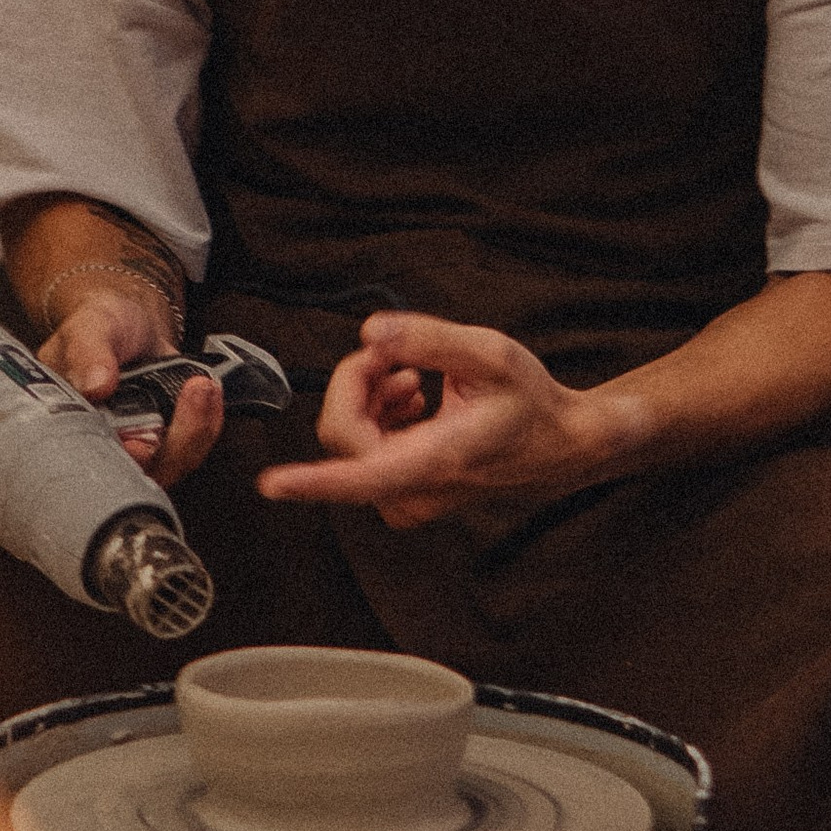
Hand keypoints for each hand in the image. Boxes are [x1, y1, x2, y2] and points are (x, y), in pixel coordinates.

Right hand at [37, 284, 224, 490]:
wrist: (128, 322)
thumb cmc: (101, 326)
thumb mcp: (89, 327)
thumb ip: (87, 353)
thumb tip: (95, 385)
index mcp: (69, 425)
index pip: (93, 461)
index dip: (122, 456)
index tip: (145, 439)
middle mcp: (102, 444)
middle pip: (140, 471)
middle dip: (175, 441)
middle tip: (195, 390)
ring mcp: (136, 446)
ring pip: (171, 464)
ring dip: (196, 429)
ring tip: (204, 384)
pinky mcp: (166, 442)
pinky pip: (191, 449)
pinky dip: (207, 423)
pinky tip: (210, 390)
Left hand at [256, 312, 600, 530]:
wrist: (560, 446)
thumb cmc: (531, 403)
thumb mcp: (491, 353)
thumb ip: (429, 339)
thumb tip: (371, 332)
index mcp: (436, 459)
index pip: (361, 475)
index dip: (312, 480)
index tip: (271, 484)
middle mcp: (417, 489)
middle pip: (343, 434)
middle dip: (356, 383)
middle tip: (395, 357)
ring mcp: (409, 499)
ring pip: (349, 442)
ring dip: (368, 399)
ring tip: (412, 379)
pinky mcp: (405, 497)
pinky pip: (362, 455)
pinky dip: (376, 417)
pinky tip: (411, 399)